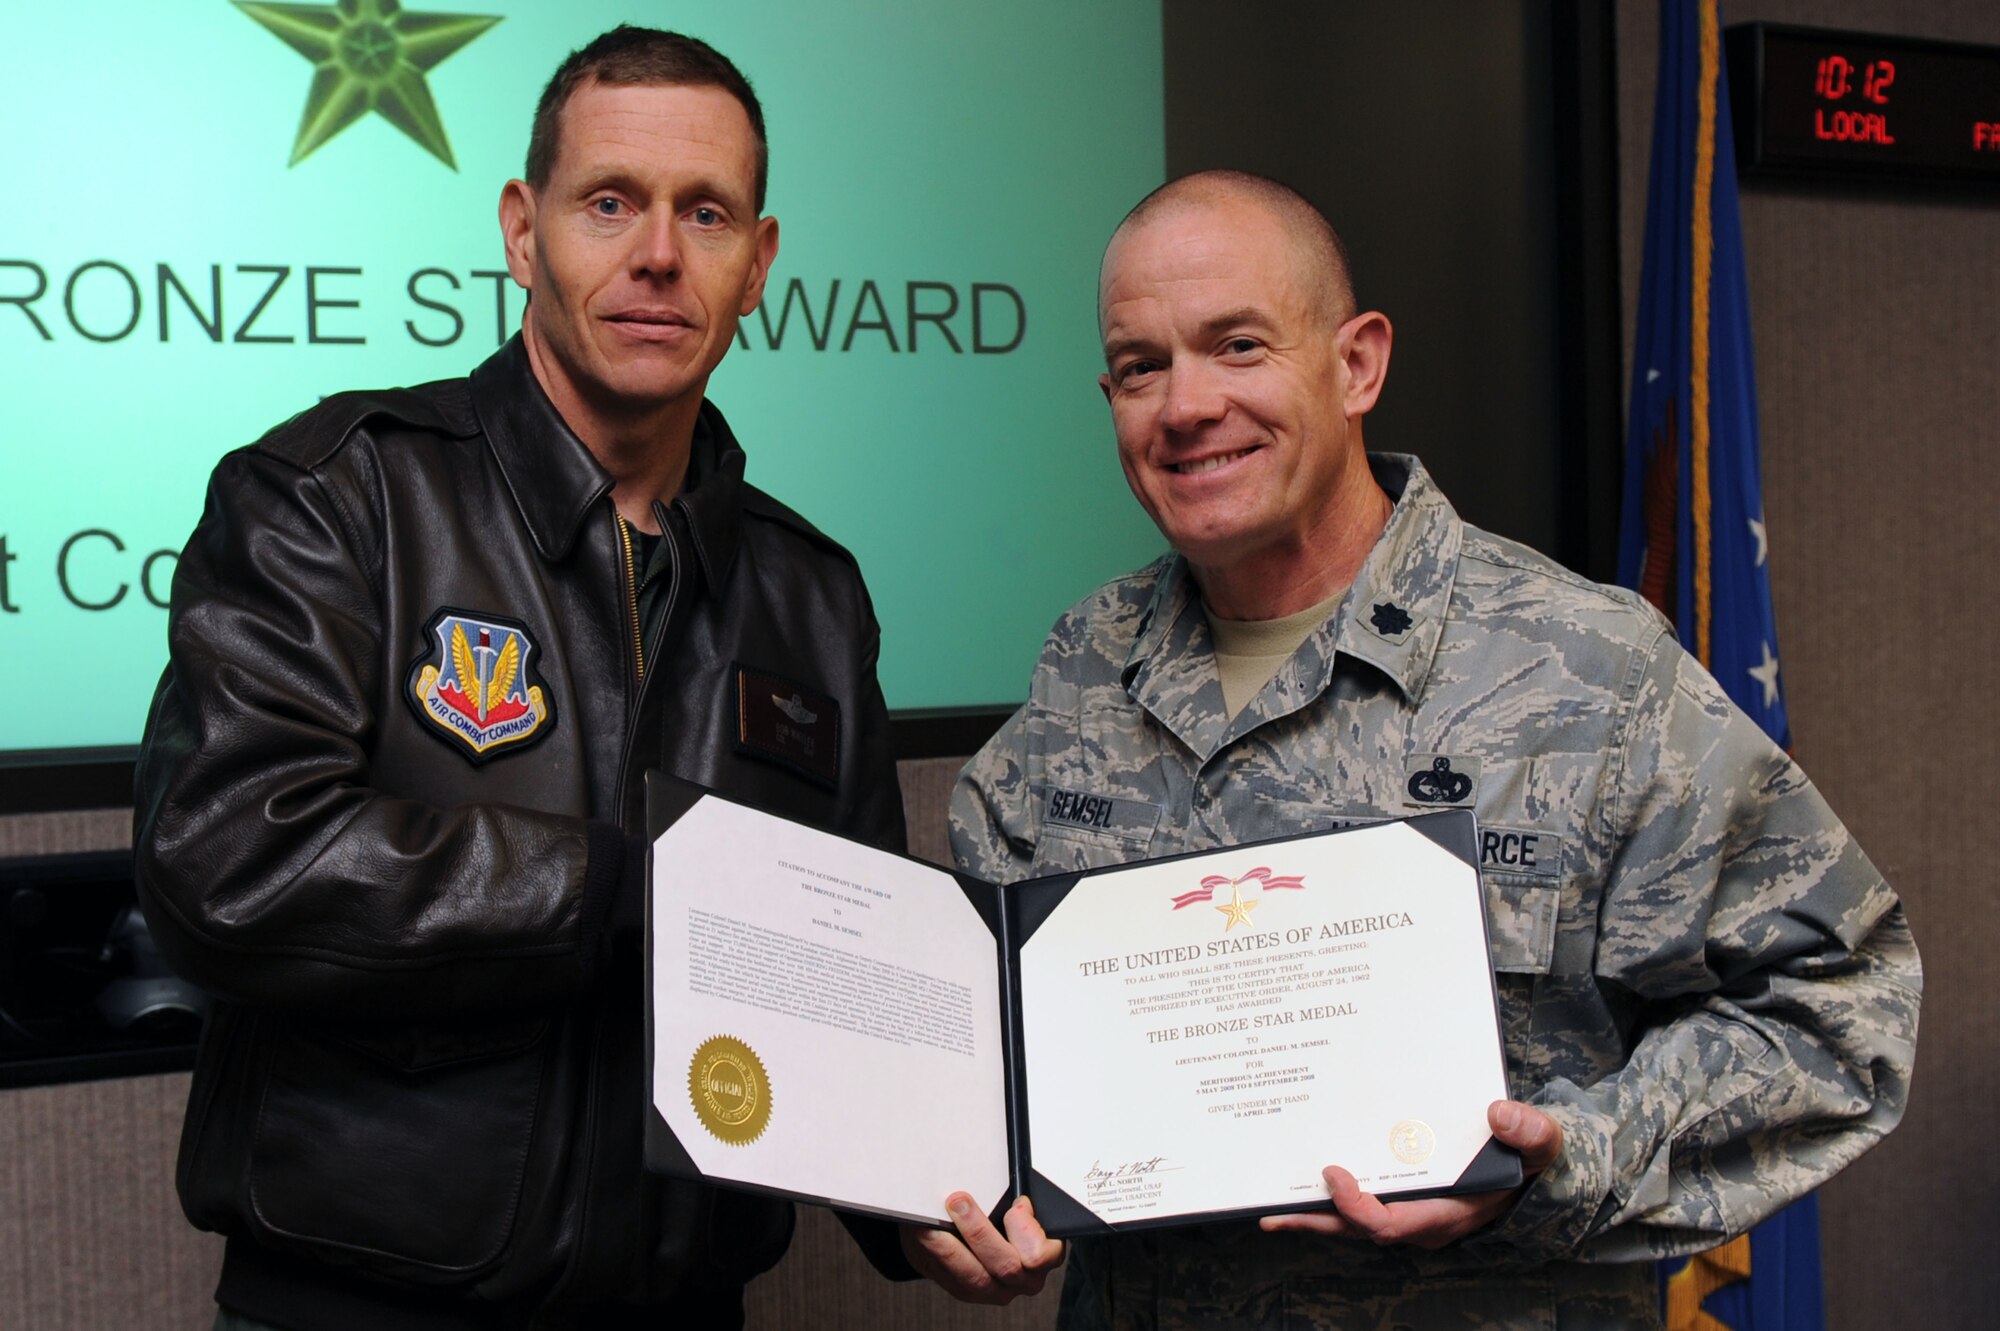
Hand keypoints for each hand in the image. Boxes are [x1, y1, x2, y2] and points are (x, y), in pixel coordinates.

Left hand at [900, 1192, 1064, 1304]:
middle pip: (1006, 1265)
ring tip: (933, 1224)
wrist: (971, 1232)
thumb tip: (1003, 1182)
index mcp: (1045, 1254)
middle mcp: (1024, 1278)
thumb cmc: (1000, 1212)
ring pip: (975, 1277)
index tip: (1015, 1206)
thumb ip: (1013, 1198)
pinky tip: (925, 1235)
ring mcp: (995, 1289)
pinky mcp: (967, 1292)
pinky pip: (951, 1280)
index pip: (1043, 1254)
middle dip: (980, 1231)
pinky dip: (936, 1256)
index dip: (1027, 1231)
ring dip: (951, 1248)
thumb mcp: (1013, 1200)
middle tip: (959, 1202)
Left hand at [1258, 1100, 1561, 1249]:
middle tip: (1273, 1212)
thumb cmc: (1530, 1157)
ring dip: (1313, 1214)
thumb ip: (1531, 1132)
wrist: (1528, 1164)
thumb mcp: (1542, 1143)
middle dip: (1315, 1222)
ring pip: (1351, 1221)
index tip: (1333, 1172)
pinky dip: (1328, 1197)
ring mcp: (1407, 1210)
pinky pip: (1358, 1204)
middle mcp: (1419, 1219)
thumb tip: (1499, 1113)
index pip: (1390, 1225)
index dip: (1356, 1207)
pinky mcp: (1398, 1196)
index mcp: (1446, 1213)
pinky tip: (1300, 1182)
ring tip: (1269, 1206)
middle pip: (1358, 1230)